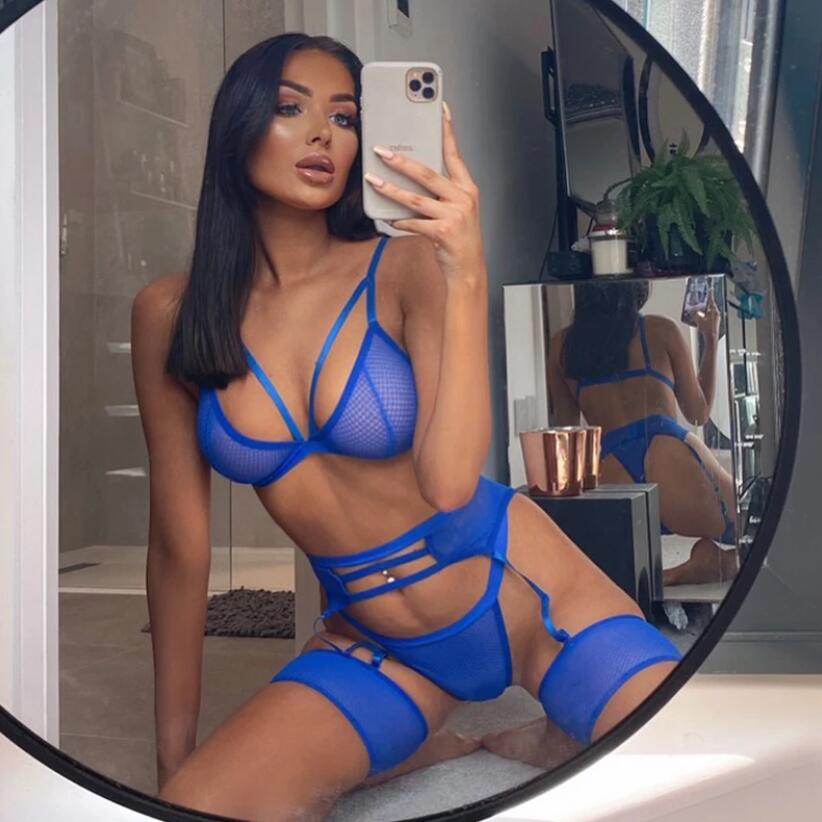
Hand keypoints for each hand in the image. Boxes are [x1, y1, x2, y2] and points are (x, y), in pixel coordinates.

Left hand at [364, 100, 484, 284]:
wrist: (469, 269)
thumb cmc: (460, 239)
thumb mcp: (457, 210)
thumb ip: (440, 192)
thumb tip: (411, 177)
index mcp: (467, 188)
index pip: (455, 154)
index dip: (447, 131)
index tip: (439, 109)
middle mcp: (463, 198)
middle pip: (428, 174)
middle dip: (402, 161)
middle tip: (382, 151)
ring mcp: (454, 215)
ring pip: (415, 198)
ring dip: (391, 189)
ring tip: (373, 180)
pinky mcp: (442, 232)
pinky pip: (413, 223)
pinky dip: (398, 220)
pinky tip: (387, 218)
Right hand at [691, 291, 720, 340]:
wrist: (711, 338)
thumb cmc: (708, 330)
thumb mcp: (699, 320)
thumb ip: (694, 314)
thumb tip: (691, 310)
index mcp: (714, 311)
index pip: (711, 300)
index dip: (710, 295)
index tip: (710, 290)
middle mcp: (716, 314)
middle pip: (710, 306)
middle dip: (705, 303)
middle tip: (702, 301)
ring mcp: (715, 318)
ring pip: (709, 311)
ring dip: (704, 310)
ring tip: (699, 310)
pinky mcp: (714, 322)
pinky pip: (709, 316)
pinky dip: (705, 315)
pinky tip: (700, 318)